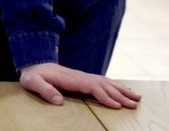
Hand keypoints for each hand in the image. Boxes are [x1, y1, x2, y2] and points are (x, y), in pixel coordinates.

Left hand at [19, 62, 140, 108]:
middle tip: (135, 104)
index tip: (117, 106)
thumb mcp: (33, 82)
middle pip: (104, 85)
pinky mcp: (82, 78)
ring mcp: (82, 76)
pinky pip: (102, 81)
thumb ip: (44, 90)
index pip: (92, 87)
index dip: (105, 97)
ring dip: (122, 89)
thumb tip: (58, 101)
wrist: (32, 62)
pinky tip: (123, 90)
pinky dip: (115, 85)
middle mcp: (79, 76)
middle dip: (120, 94)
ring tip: (137, 97)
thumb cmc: (32, 74)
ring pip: (106, 82)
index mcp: (70, 79)